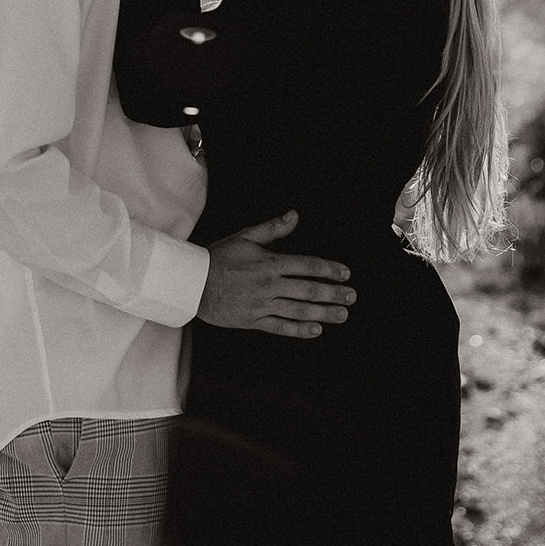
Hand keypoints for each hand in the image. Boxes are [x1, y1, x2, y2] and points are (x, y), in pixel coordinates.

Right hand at [199, 210, 355, 337]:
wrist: (192, 283)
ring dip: (323, 313)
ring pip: (298, 311)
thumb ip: (273, 229)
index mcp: (269, 263)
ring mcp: (262, 305)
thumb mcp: (245, 236)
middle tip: (352, 296)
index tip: (345, 273)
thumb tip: (294, 215)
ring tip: (342, 314)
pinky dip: (299, 330)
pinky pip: (280, 327)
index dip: (329, 269)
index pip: (307, 265)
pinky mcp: (253, 321)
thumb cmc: (219, 257)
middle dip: (333, 293)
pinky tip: (317, 330)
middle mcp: (269, 285)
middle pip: (308, 290)